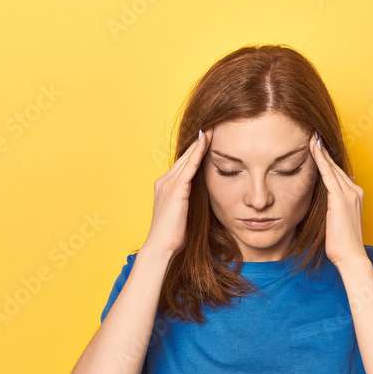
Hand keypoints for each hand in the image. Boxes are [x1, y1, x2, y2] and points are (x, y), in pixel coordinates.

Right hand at [142, 126, 212, 260]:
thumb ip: (187, 203)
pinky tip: (206, 141)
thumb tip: (198, 202)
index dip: (194, 151)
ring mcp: (168, 184)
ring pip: (187, 158)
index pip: (182, 165)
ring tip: (211, 128)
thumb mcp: (181, 215)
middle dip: (197, 142)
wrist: (161, 247)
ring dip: (199, 142)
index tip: (206, 139)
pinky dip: (198, 152)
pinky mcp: (176, 190)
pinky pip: (190, 166)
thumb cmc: (172, 237)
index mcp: (164, 187)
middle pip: (184, 157)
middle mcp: (164, 182)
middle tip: (210, 126)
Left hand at [309, 131, 365, 267]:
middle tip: (313, 135)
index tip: (318, 147)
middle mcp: (355, 191)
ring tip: (311, 136)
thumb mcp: (337, 222)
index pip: (338, 173)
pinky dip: (320, 159)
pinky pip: (328, 174)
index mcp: (355, 196)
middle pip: (336, 166)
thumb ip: (333, 209)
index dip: (328, 160)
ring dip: (321, 150)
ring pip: (332, 167)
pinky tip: (313, 148)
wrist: (351, 257)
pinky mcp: (340, 199)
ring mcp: (349, 194)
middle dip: (324, 151)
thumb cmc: (342, 245)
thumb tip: (325, 204)